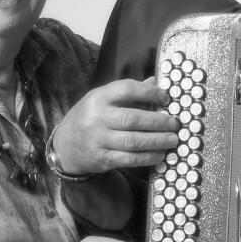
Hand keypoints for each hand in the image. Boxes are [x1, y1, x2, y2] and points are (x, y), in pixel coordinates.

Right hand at [53, 79, 177, 174]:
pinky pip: (128, 159)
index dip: (149, 92)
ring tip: (173, 140)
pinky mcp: (102, 159)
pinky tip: (160, 155)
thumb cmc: (92, 117)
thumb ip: (129, 92)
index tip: (166, 97)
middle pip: (132, 119)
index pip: (126, 89)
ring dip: (156, 141)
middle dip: (157, 122)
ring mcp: (99, 139)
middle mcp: (97, 118)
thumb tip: (156, 82)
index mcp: (100, 97)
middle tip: (175, 124)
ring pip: (132, 141)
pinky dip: (147, 158)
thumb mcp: (104, 99)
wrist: (66, 144)